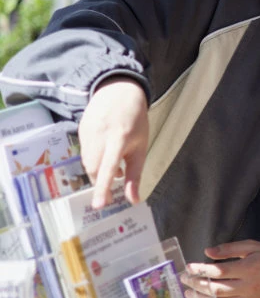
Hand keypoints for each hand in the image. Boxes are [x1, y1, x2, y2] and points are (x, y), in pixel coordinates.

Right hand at [79, 79, 148, 208]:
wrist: (119, 92)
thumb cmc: (135, 122)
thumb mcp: (140, 147)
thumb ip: (135, 175)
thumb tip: (133, 200)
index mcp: (119, 138)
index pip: (108, 167)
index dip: (103, 187)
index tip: (99, 205)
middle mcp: (100, 135)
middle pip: (94, 169)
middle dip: (101, 182)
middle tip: (113, 185)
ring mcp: (87, 131)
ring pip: (87, 162)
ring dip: (97, 171)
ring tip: (112, 165)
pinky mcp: (80, 130)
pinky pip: (83, 152)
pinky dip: (92, 159)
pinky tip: (103, 153)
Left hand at [182, 240, 259, 297]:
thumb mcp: (253, 247)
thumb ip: (230, 248)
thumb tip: (207, 252)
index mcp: (248, 268)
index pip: (217, 271)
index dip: (200, 269)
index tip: (188, 267)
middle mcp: (247, 287)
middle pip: (215, 288)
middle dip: (196, 284)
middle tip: (183, 280)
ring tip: (189, 294)